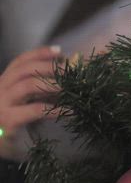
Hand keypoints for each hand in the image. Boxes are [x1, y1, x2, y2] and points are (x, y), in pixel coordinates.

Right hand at [0, 45, 61, 159]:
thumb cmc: (12, 131)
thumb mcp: (23, 107)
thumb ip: (37, 93)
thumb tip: (66, 80)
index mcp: (3, 84)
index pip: (20, 62)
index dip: (40, 53)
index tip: (60, 52)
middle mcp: (0, 91)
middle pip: (25, 69)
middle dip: (50, 66)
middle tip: (71, 71)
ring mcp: (2, 105)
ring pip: (28, 85)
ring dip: (53, 83)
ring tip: (71, 87)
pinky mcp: (8, 122)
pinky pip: (35, 110)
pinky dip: (55, 109)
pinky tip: (71, 111)